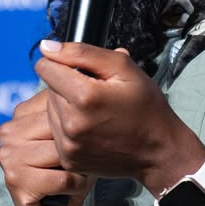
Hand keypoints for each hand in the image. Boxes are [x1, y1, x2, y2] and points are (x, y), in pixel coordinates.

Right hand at [0, 89, 93, 205]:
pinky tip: (68, 190)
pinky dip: (77, 186)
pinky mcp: (16, 182)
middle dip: (80, 148)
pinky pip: (65, 178)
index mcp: (19, 113)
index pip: (61, 105)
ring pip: (64, 153)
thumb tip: (88, 88)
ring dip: (80, 168)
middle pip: (62, 129)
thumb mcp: (73, 133)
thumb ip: (74, 110)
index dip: (80, 125)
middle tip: (79, 162)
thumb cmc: (69, 170)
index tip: (79, 140)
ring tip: (74, 175)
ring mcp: (8, 157)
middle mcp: (7, 132)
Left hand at [35, 39, 201, 189]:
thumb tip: (46, 46)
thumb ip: (82, 53)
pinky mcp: (68, 159)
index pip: (46, 67)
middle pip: (49, 88)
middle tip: (97, 93)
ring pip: (50, 110)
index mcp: (85, 97)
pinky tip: (91, 127)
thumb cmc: (145, 107)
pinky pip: (56, 132)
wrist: (158, 151)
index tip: (80, 70)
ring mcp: (69, 145)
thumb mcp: (123, 68)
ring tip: (95, 112)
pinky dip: (68, 126)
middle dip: (67, 85)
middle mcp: (72, 124)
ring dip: (66, 106)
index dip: (61, 62)